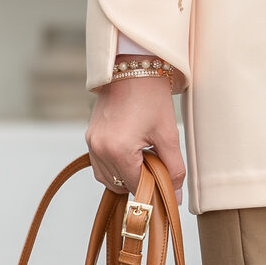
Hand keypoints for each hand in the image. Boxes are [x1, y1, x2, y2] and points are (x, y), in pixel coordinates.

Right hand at [87, 71, 185, 201]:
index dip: (153, 191)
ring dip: (125, 176)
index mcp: (118, 150)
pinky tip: (131, 153)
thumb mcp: (168, 135)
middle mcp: (99, 149)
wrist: (133, 67)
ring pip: (107, 178)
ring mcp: (91, 143)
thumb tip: (176, 196)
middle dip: (139, 182)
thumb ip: (174, 169)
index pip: (135, 187)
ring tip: (144, 158)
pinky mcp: (90, 136)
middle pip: (120, 186)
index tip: (165, 189)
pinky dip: (115, 166)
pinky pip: (100, 165)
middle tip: (157, 168)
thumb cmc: (152, 98)